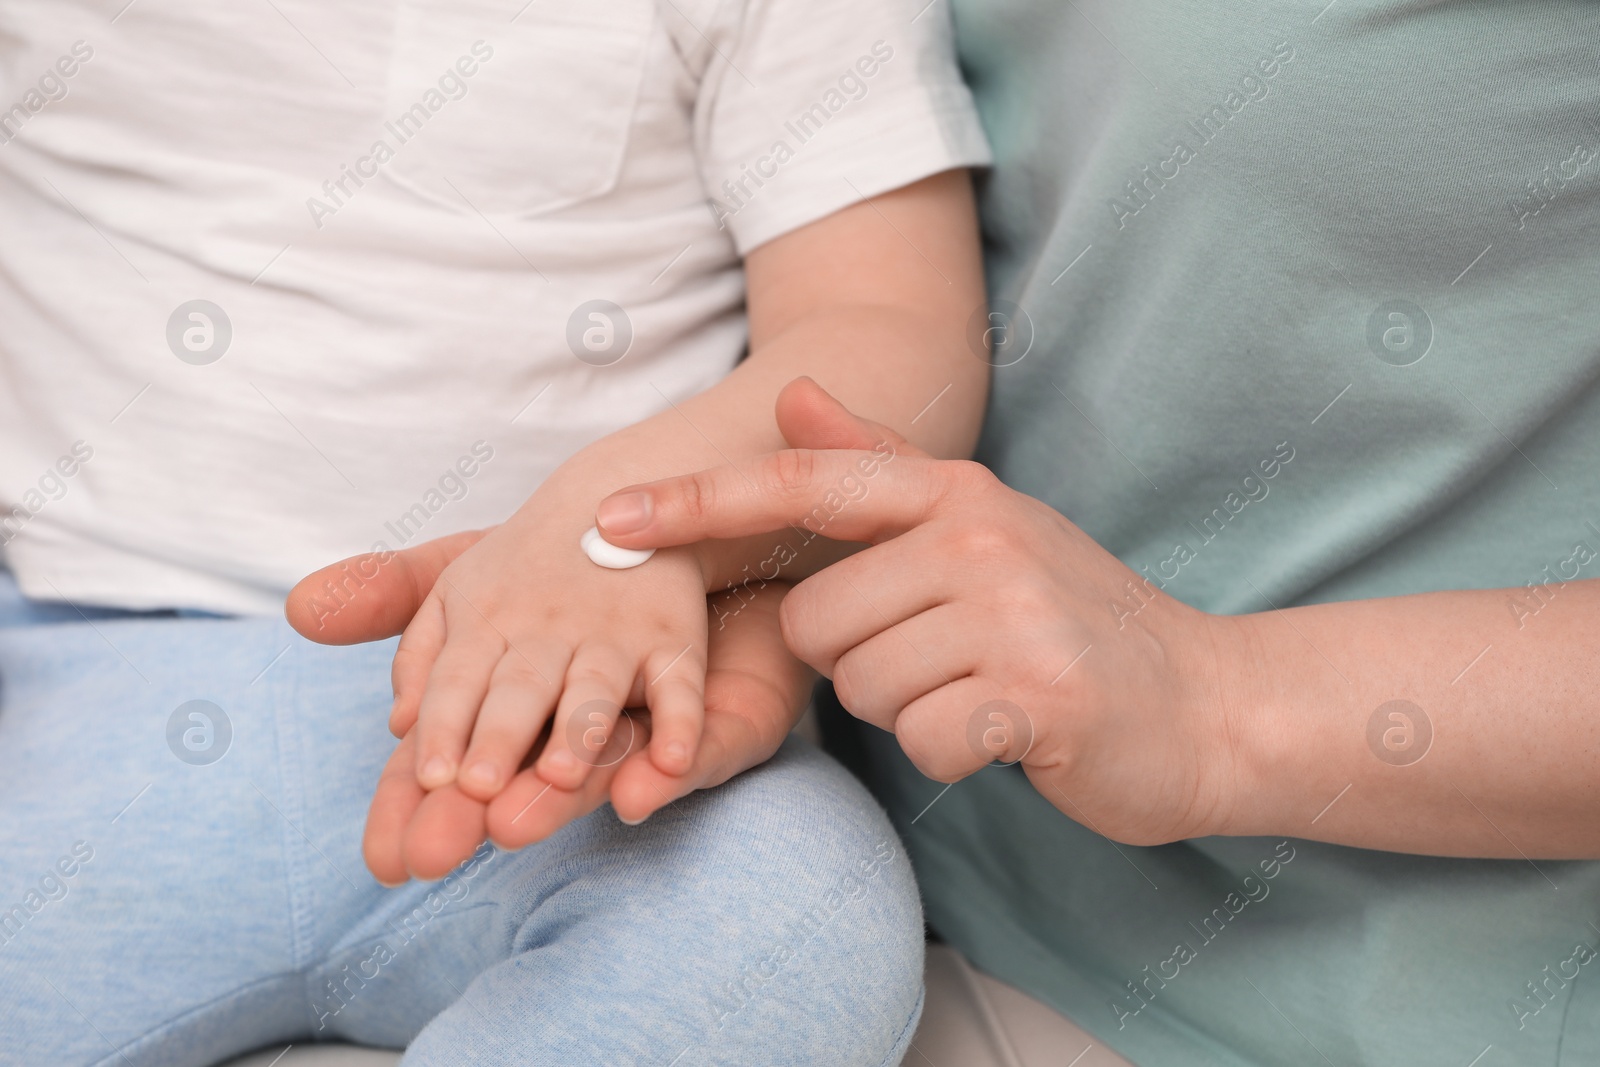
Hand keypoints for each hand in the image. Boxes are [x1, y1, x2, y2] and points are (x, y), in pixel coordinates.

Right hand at [290, 546, 812, 881]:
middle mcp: (570, 734)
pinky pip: (698, 739)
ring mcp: (644, 728)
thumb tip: (302, 611)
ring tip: (525, 818)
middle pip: (517, 777)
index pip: (448, 768)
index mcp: (505, 714)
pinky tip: (657, 773)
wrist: (680, 539)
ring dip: (563, 796)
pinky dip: (674, 755)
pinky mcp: (715, 717)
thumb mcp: (473, 568)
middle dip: (478, 814)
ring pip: (600, 764)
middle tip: (438, 854)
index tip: (385, 858)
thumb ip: (397, 589)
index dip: (416, 809)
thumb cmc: (564, 574)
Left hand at [382, 495, 712, 801]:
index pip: (456, 679)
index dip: (442, 725)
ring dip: (579, 732)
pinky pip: (681, 683)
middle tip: (477, 788)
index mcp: (485, 619)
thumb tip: (398, 722)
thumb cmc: (525, 565)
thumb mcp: (456, 588)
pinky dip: (682, 721)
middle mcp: (547, 627)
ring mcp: (614, 633)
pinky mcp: (673, 638)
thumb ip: (418, 653)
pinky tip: (672, 761)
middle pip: (520, 688)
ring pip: (595, 688)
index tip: (428, 779)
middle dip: (500, 734)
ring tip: (559, 777)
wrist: (622, 489)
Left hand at [589, 379, 1246, 846]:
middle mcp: (981, 535)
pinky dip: (952, 752)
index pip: (803, 485)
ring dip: (908, 709)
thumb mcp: (980, 527)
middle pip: (820, 620)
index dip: (701, 502)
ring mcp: (1014, 610)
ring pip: (863, 687)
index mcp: (957, 492)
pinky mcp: (1037, 693)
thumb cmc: (1071, 619)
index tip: (609, 521)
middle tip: (946, 658)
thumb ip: (878, 468)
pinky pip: (921, 740)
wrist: (1204, 703)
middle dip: (860, 661)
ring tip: (981, 687)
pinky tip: (1006, 730)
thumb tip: (796, 390)